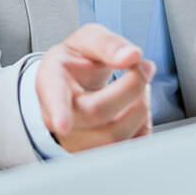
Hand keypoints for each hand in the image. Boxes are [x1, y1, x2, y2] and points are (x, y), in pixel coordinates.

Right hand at [36, 23, 154, 153]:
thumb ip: (108, 44)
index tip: (63, 125)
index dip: (59, 112)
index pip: (54, 98)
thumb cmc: (78, 62)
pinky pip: (130, 147)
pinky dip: (143, 125)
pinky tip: (134, 109)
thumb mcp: (87, 40)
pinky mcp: (97, 155)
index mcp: (52, 82)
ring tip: (138, 87)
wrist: (75, 85)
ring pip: (117, 134)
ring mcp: (75, 141)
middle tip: (143, 68)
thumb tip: (132, 56)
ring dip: (141, 106)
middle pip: (98, 111)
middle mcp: (57, 117)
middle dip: (132, 86)